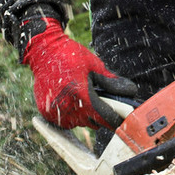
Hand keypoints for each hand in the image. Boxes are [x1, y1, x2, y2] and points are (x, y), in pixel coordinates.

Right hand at [22, 17, 136, 129]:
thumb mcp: (94, 65)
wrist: (44, 51)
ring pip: (78, 124)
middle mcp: (66, 106)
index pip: (103, 117)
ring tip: (82, 97)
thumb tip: (131, 90)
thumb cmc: (71, 55)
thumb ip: (111, 81)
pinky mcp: (46, 113)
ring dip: (84, 116)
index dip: (114, 120)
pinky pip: (64, 122)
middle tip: (99, 101)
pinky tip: (70, 100)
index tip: (121, 120)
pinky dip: (70, 115)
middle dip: (99, 115)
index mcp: (80, 93)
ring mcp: (54, 111)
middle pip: (91, 123)